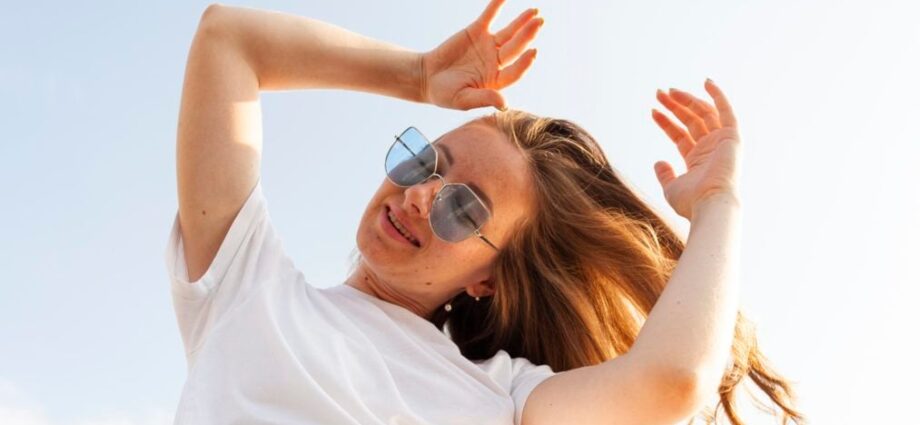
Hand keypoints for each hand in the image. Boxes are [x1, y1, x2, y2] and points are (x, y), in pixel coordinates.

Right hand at [420, 0, 543, 110]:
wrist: (426, 77)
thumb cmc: (445, 94)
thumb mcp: (463, 100)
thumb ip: (484, 99)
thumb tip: (504, 104)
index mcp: (496, 80)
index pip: (515, 71)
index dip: (524, 63)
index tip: (533, 52)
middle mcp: (496, 62)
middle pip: (515, 48)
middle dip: (527, 35)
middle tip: (539, 22)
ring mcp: (488, 46)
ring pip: (508, 32)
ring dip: (521, 22)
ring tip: (535, 12)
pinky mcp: (476, 32)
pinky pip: (489, 17)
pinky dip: (496, 6)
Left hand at [651, 79, 741, 219]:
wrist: (710, 204)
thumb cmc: (691, 202)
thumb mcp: (671, 187)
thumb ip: (665, 174)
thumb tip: (658, 162)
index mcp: (698, 161)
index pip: (680, 135)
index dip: (667, 122)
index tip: (653, 110)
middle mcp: (711, 149)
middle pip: (691, 121)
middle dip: (674, 106)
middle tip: (658, 93)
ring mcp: (722, 142)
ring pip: (703, 114)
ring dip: (687, 100)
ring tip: (668, 91)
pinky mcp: (732, 137)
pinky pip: (727, 112)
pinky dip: (719, 96)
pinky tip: (706, 82)